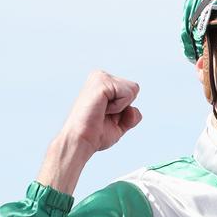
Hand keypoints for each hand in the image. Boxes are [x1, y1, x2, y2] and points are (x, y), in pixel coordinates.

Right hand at [37, 70, 142, 193]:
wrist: (81, 141)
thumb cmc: (95, 134)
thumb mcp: (119, 125)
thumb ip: (131, 116)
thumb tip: (134, 109)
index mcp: (103, 83)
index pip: (131, 91)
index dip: (124, 110)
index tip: (106, 116)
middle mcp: (101, 76)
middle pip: (134, 88)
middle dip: (125, 108)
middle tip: (104, 115)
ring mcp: (100, 77)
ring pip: (132, 90)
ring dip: (121, 108)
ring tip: (102, 112)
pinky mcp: (102, 82)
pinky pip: (127, 94)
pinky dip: (119, 108)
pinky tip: (102, 110)